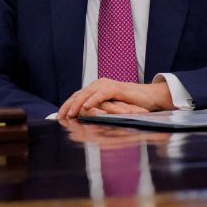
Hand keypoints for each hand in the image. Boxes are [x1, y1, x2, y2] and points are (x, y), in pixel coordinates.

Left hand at [57, 78, 173, 119]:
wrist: (149, 98)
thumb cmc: (130, 105)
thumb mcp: (110, 109)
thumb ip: (97, 112)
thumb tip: (83, 122)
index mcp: (95, 89)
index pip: (76, 97)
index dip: (66, 107)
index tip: (57, 118)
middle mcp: (98, 85)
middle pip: (78, 95)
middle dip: (68, 106)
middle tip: (59, 117)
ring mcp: (107, 85)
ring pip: (87, 93)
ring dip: (77, 104)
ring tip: (70, 114)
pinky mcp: (116, 88)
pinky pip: (102, 94)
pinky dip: (93, 99)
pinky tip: (86, 106)